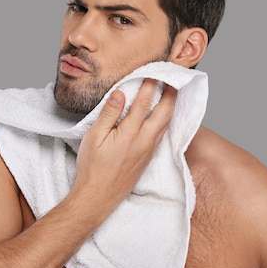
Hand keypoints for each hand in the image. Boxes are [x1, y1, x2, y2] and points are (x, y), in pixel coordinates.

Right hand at [72, 79, 176, 211]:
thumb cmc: (93, 167)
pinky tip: (165, 115)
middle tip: (174, 77)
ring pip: (166, 123)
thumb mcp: (94, 137)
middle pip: (164, 112)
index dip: (151, 84)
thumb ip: (109, 114)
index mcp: (130, 133)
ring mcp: (149, 150)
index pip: (144, 103)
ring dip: (171, 105)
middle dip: (170, 93)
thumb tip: (120, 93)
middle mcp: (145, 141)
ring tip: (173, 91)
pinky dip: (166, 119)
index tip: (155, 71)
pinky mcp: (149, 157)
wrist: (99, 197)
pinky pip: (163, 133)